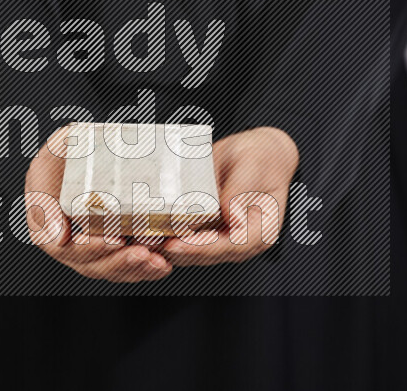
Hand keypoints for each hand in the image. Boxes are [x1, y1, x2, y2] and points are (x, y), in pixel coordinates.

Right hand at [24, 127, 172, 282]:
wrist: (88, 145)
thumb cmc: (67, 149)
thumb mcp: (49, 159)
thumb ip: (45, 192)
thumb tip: (56, 238)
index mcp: (46, 221)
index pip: (65, 248)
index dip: (89, 249)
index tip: (114, 239)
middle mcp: (66, 241)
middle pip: (90, 265)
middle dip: (119, 262)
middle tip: (143, 251)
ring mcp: (90, 246)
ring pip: (111, 270)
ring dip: (135, 270)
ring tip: (158, 261)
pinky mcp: (113, 245)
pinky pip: (127, 266)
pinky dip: (145, 268)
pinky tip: (163, 264)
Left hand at [159, 127, 298, 266]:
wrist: (254, 151)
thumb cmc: (260, 157)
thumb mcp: (251, 166)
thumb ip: (239, 192)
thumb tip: (231, 217)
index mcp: (261, 230)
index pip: (233, 246)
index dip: (204, 248)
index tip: (180, 245)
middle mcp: (241, 240)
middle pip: (208, 255)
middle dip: (180, 252)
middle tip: (154, 244)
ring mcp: (222, 236)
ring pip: (193, 252)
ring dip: (169, 248)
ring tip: (146, 240)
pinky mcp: (206, 228)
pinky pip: (186, 237)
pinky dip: (168, 236)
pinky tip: (149, 231)